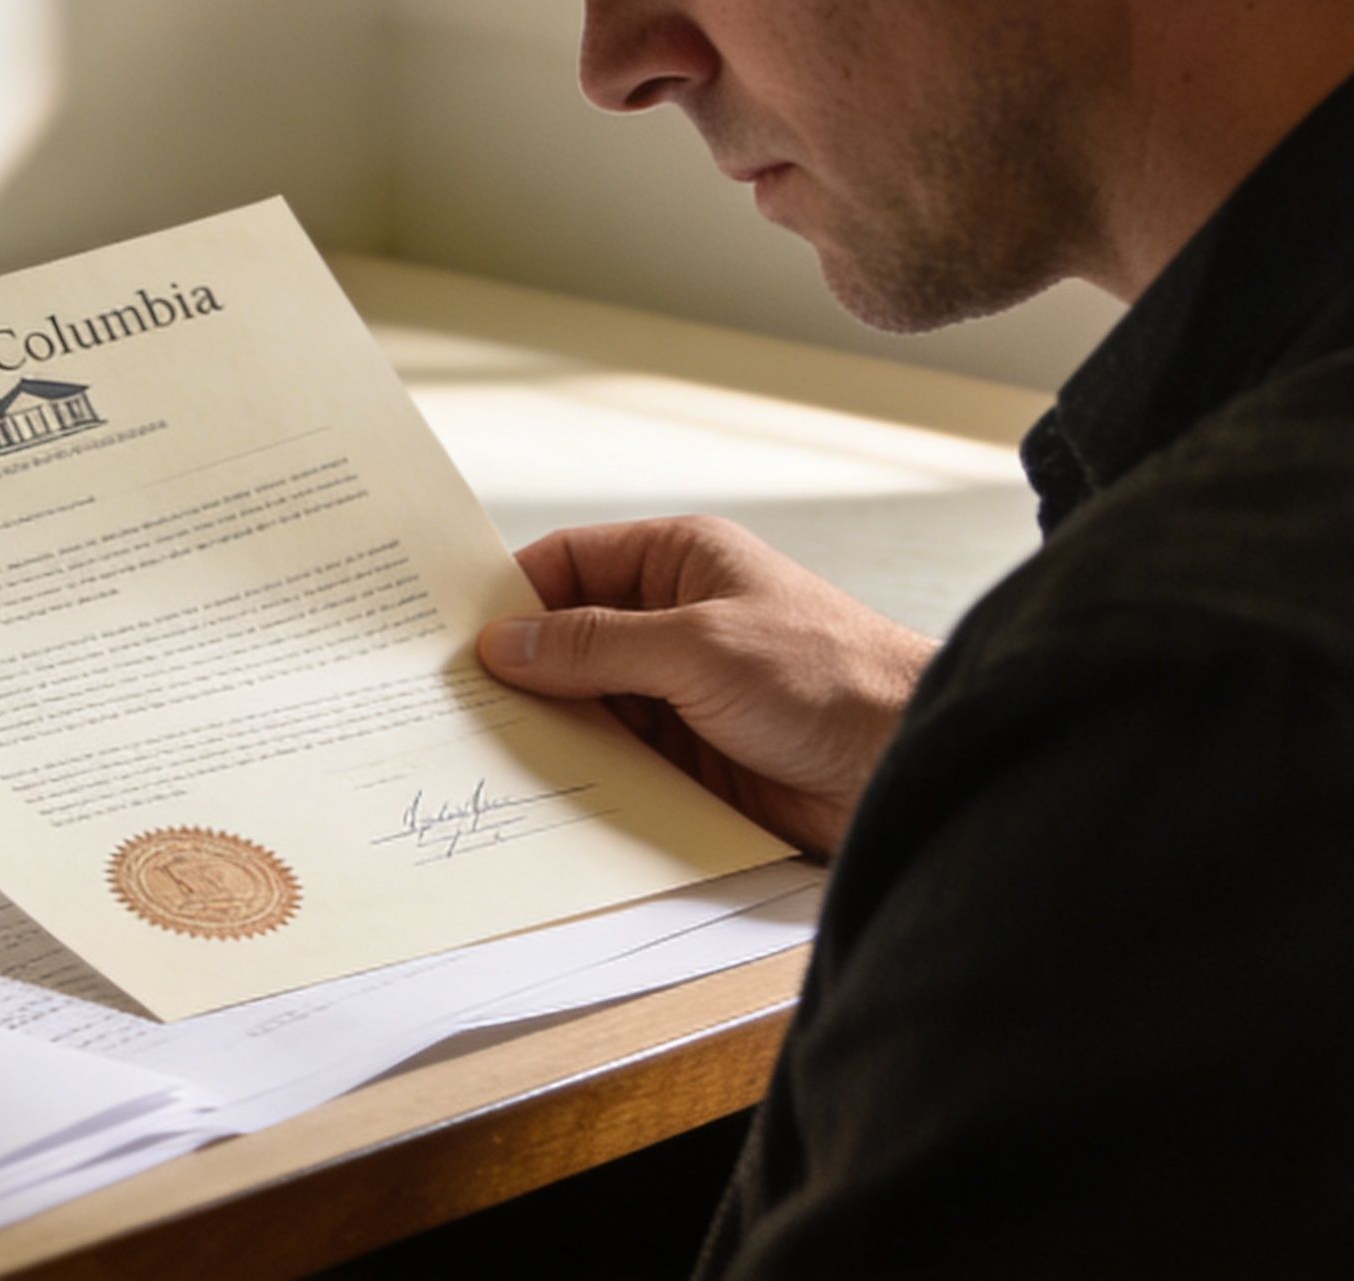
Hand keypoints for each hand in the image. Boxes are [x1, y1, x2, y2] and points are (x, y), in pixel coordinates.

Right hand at [479, 516, 933, 856]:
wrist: (907, 763)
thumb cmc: (828, 677)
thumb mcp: (697, 646)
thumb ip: (596, 645)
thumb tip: (506, 644)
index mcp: (681, 561)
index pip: (570, 564)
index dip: (511, 595)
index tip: (448, 635)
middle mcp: (676, 620)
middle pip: (570, 639)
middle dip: (519, 670)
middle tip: (446, 704)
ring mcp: (683, 691)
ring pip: (588, 704)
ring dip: (547, 729)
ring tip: (476, 754)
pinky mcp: (693, 757)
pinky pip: (617, 759)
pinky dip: (581, 773)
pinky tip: (539, 793)